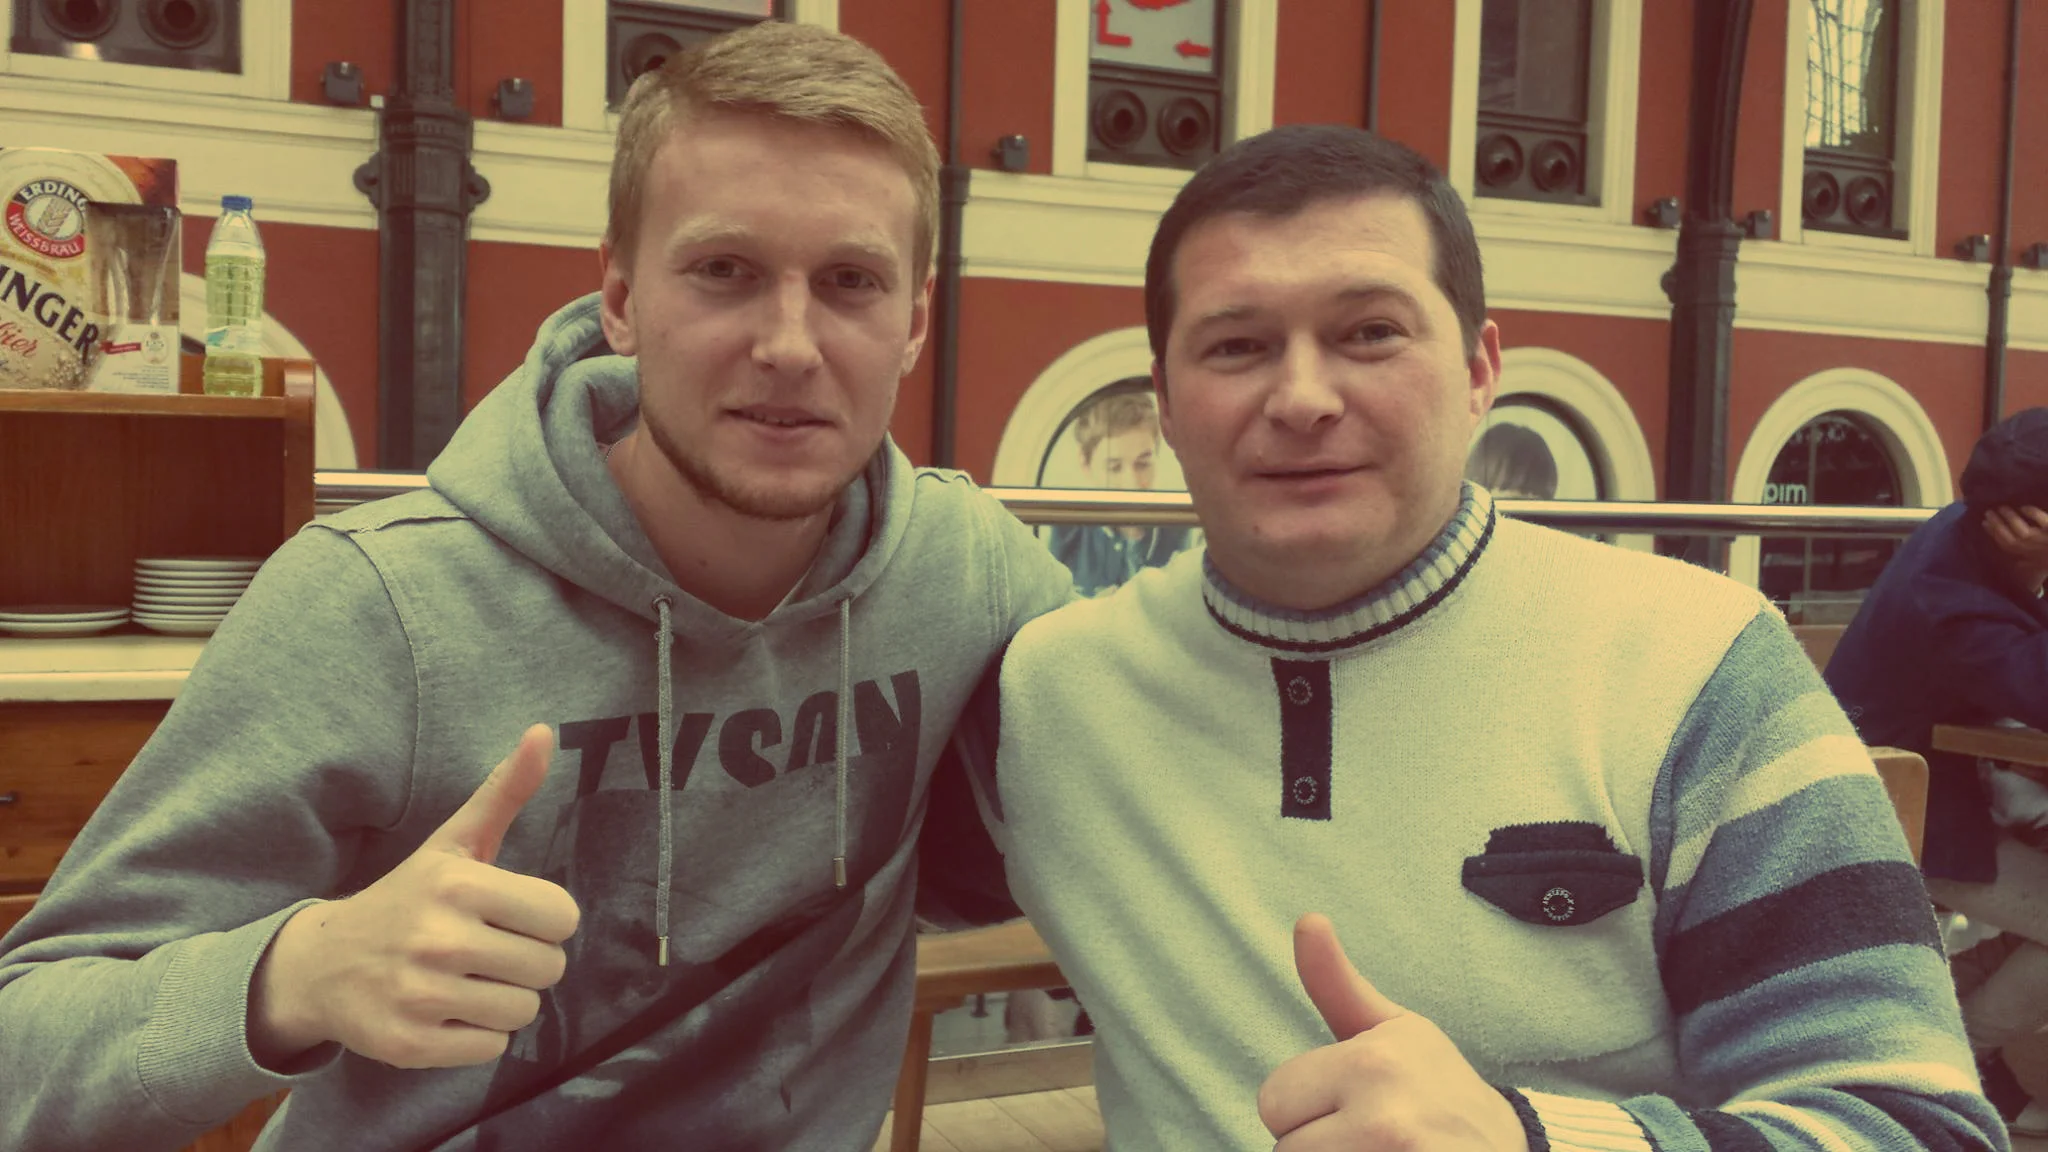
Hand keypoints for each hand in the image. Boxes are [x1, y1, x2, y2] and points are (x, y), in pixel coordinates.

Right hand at [251, 724, 580, 1068]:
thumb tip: (544, 731)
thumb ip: (505, 791)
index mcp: (458, 884)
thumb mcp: (454, 842)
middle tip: (486, 951)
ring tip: (466, 980)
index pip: (562, 917)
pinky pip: (491, 1048)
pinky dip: (477, 1035)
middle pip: (548, 968)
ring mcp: (421, 996)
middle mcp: (439, 939)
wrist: (322, 964)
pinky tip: (446, 1011)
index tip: (510, 916)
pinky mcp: (410, 1045)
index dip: (544, 920)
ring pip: (524, 1012)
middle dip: (527, 962)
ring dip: (504, 1000)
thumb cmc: (408, 899)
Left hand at [1257, 914, 1528, 1150]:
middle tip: (1368, 1135)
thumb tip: (1307, 919)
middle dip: (1317, 1143)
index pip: (1273, 1101)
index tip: (1354, 1103)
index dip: (1306, 1106)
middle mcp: (1385, 1120)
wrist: (1506, 1148)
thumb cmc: (1437, 1087)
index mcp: (1373, 1063)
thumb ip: (1336, 983)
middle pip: (1285, 1148)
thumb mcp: (1393, 1030)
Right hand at [1984, 505, 2047, 591]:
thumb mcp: (2038, 564)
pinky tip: (2024, 508)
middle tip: (1988, 512)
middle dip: (1997, 525)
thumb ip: (2027, 562)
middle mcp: (2031, 549)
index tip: (1983, 522)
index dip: (1993, 534)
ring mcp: (2042, 540)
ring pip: (2021, 529)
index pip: (2005, 545)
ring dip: (2010, 518)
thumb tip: (2014, 559)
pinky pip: (2041, 521)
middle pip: (2010, 537)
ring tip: (2002, 507)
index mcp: (2026, 556)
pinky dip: (2031, 514)